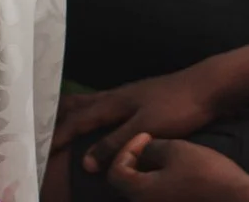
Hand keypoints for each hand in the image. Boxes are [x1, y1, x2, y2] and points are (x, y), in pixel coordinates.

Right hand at [52, 68, 225, 174]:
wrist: (207, 86)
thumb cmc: (176, 107)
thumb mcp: (143, 129)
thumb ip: (114, 144)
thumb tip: (85, 162)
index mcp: (113, 103)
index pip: (78, 121)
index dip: (59, 136)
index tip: (42, 147)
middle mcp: (116, 95)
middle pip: (79, 104)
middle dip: (59, 116)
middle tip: (42, 125)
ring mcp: (128, 94)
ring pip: (92, 101)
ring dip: (74, 111)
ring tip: (61, 117)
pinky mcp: (140, 97)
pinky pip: (105, 104)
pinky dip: (92, 111)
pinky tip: (99, 116)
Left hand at [108, 137, 248, 200]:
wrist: (239, 198)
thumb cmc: (206, 173)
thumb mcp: (175, 149)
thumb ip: (151, 149)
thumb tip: (143, 151)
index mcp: (140, 193)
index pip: (116, 171)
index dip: (126, 149)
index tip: (147, 137)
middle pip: (128, 183)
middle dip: (136, 160)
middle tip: (152, 144)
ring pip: (145, 191)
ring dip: (149, 172)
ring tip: (166, 155)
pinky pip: (160, 196)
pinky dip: (161, 183)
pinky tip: (178, 170)